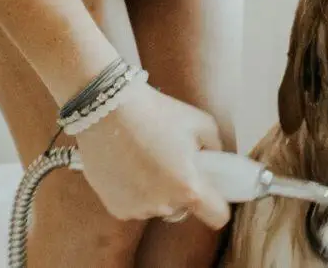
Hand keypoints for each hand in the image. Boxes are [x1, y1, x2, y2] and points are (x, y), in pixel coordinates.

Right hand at [75, 81, 229, 228]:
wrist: (108, 110)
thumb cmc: (157, 113)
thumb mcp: (202, 123)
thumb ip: (216, 149)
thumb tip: (217, 161)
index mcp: (189, 187)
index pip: (217, 217)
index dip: (219, 205)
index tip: (214, 193)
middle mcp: (164, 205)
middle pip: (185, 208)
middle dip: (183, 190)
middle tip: (174, 163)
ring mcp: (137, 209)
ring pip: (159, 207)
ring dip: (159, 192)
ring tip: (149, 160)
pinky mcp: (116, 208)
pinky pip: (136, 205)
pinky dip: (137, 192)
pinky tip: (130, 166)